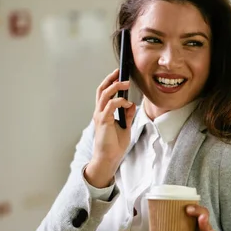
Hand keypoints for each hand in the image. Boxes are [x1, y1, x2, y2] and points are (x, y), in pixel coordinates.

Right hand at [85, 69, 136, 187]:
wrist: (109, 158)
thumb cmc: (114, 145)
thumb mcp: (125, 127)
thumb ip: (127, 115)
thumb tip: (132, 104)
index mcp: (103, 112)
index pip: (104, 93)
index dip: (110, 82)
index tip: (119, 74)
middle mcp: (99, 112)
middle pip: (101, 89)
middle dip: (110, 79)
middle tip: (120, 71)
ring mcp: (100, 116)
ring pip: (104, 94)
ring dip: (116, 87)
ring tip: (126, 83)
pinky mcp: (103, 121)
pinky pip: (110, 105)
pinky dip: (119, 101)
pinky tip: (127, 103)